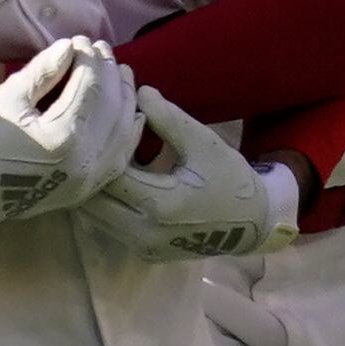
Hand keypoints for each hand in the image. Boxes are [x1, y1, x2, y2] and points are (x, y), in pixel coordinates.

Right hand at [0, 37, 141, 239]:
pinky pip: (123, 155)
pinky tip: (132, 110)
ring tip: (118, 71)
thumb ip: (42, 71)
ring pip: (124, 129)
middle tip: (100, 48)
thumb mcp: (8, 97)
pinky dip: (130, 130)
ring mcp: (92, 177)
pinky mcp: (92, 187)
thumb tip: (70, 46)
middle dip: (109, 71)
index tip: (81, 39)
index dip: (89, 58)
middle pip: (112, 104)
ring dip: (125, 95)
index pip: (90, 86)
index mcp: (63, 135)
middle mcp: (86, 159)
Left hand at [79, 87, 299, 260]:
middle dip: (91, 169)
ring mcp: (142, 247)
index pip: (110, 174)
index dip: (104, 147)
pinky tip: (114, 180)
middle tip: (91, 140)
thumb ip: (168, 118)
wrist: (253, 225)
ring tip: (100, 157)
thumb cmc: (230, 180)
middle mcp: (144, 232)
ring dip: (95, 187)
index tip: (106, 123)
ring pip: (96, 216)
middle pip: (93, 200)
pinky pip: (110, 225)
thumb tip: (138, 92)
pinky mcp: (144, 254)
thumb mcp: (203, 143)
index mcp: (160, 204)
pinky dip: (107, 203)